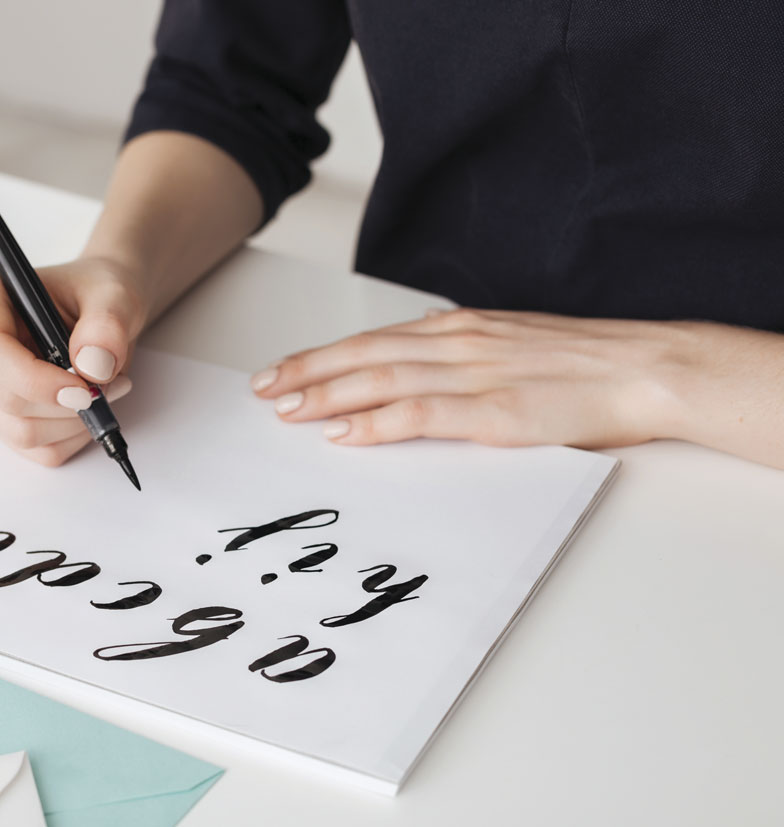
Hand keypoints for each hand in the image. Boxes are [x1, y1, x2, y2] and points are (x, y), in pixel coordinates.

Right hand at [0, 256, 144, 465]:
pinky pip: (37, 449)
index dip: (33, 379)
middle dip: (66, 404)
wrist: (101, 311)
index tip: (83, 388)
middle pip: (5, 398)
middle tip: (109, 383)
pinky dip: (73, 437)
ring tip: (105, 389)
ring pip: (21, 431)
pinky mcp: (1, 417)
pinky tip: (89, 407)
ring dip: (74, 422)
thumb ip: (107, 324)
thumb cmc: (96, 294)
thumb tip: (92, 366)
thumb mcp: (115, 295)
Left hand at [251, 308, 754, 451]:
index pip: (373, 341)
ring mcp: (473, 374)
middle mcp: (456, 344)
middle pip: (362, 356)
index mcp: (459, 330)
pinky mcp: (494, 409)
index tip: (283, 369)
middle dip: (306, 373)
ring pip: (380, 379)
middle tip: (262, 389)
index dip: (321, 357)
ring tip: (284, 409)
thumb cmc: (582, 365)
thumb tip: (417, 373)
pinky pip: (421, 414)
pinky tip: (343, 434)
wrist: (646, 366)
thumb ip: (461, 358)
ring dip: (326, 395)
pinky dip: (377, 423)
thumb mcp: (509, 348)